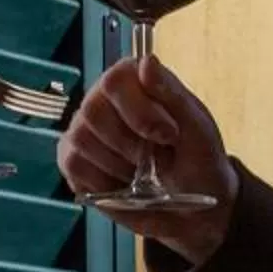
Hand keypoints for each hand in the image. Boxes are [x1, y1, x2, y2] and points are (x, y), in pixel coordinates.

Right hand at [55, 52, 236, 262]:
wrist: (192, 209)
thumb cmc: (199, 163)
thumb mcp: (198, 130)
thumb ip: (171, 95)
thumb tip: (146, 62)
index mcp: (135, 81)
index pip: (115, 80)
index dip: (139, 111)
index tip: (168, 136)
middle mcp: (103, 98)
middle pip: (93, 111)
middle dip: (130, 144)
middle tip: (157, 160)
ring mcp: (84, 129)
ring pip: (81, 139)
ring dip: (118, 165)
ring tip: (142, 173)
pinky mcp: (73, 160)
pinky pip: (74, 165)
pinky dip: (103, 182)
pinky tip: (124, 184)